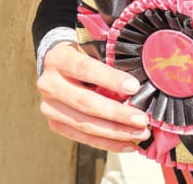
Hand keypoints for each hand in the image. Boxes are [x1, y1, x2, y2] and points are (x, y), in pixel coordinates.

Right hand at [37, 42, 151, 152]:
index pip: (85, 69)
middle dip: (117, 113)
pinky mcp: (55, 123)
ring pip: (84, 124)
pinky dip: (107, 143)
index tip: (134, 87)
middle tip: (142, 120)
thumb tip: (142, 73)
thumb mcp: (94, 47)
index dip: (110, 79)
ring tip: (140, 135)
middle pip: (85, 102)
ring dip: (116, 133)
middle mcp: (50, 84)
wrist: (58, 66)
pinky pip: (83, 138)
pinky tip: (128, 144)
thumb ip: (111, 58)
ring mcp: (50, 107)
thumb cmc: (84, 54)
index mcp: (59, 58)